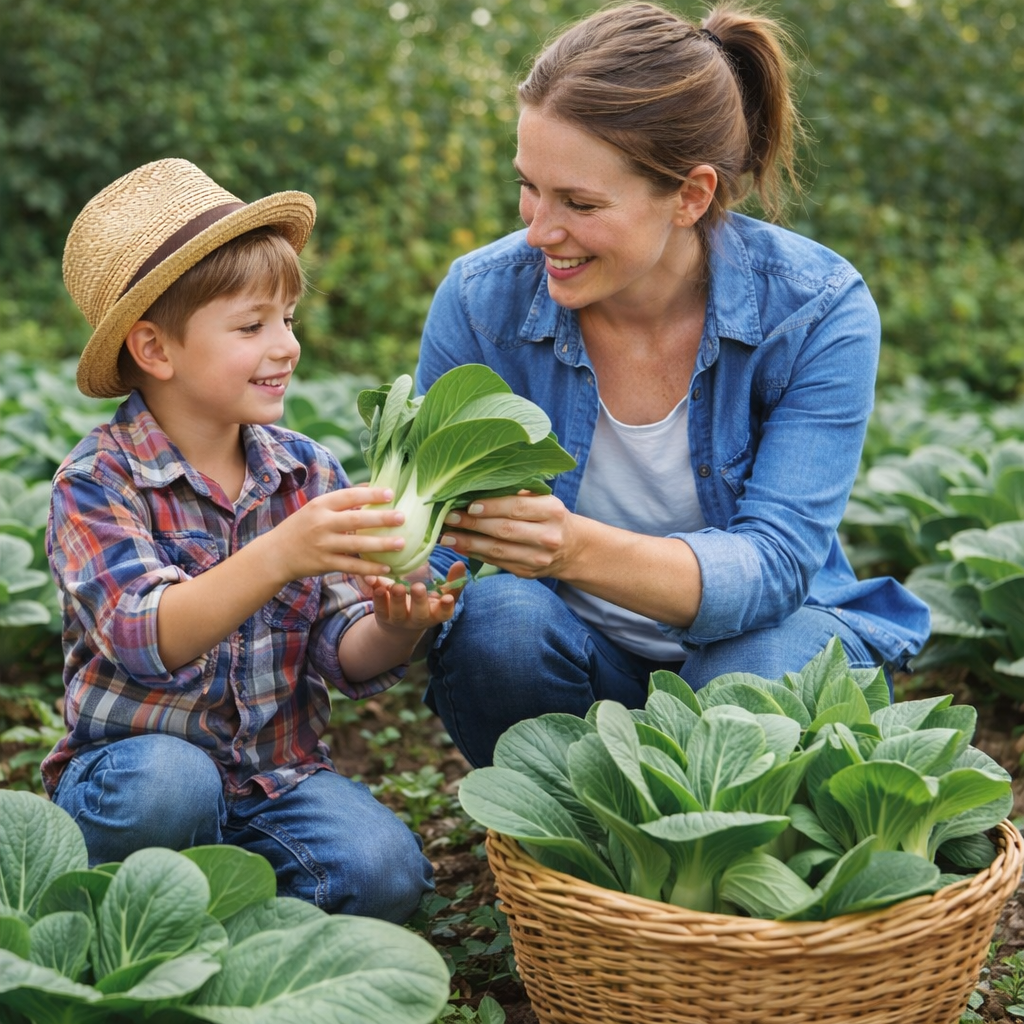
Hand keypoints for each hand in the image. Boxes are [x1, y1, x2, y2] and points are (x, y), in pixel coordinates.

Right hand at [263, 486, 407, 583]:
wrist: (276, 554)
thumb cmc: (302, 527)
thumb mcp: (316, 508)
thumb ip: (342, 500)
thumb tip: (372, 486)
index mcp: (320, 505)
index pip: (348, 496)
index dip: (370, 494)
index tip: (391, 493)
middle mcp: (321, 523)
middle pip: (356, 520)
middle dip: (381, 519)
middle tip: (402, 517)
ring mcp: (323, 545)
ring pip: (357, 545)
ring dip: (381, 544)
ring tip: (401, 543)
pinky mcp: (324, 564)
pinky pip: (352, 566)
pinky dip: (370, 568)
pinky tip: (387, 567)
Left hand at [364, 561, 466, 632]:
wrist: (399, 628)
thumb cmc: (425, 605)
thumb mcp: (440, 595)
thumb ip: (452, 581)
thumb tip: (461, 563)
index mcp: (435, 614)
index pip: (444, 613)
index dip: (446, 607)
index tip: (447, 598)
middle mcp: (418, 619)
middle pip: (419, 614)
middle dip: (419, 601)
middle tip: (418, 587)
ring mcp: (399, 620)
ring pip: (398, 612)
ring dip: (397, 599)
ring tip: (396, 586)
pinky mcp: (383, 616)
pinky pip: (379, 607)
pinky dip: (377, 596)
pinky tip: (375, 582)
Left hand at [438, 491, 576, 578]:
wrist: (571, 547)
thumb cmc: (548, 516)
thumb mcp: (542, 499)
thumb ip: (517, 492)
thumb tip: (476, 487)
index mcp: (552, 511)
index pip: (517, 508)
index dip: (491, 507)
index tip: (468, 505)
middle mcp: (548, 536)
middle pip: (505, 530)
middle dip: (473, 524)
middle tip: (449, 517)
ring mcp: (538, 558)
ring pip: (498, 550)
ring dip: (468, 543)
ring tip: (446, 536)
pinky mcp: (527, 573)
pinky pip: (496, 562)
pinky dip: (475, 554)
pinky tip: (459, 547)